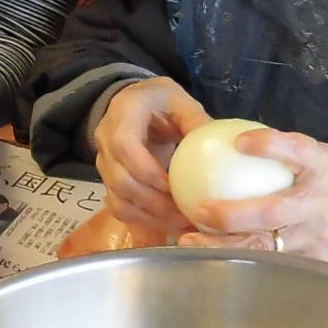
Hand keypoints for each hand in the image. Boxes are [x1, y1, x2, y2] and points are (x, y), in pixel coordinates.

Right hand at [93, 77, 211, 234]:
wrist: (133, 103)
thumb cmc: (160, 101)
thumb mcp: (181, 101)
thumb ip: (196, 121)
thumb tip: (223, 147)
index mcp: (123, 116)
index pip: (124, 146)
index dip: (145, 170)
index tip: (172, 186)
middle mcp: (106, 141)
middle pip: (120, 180)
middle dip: (152, 203)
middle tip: (185, 215)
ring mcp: (104, 164)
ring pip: (118, 199)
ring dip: (149, 217)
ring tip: (181, 225)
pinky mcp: (109, 182)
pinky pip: (120, 208)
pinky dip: (143, 221)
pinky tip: (169, 226)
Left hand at [177, 128, 327, 266]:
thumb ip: (295, 155)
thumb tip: (240, 144)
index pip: (297, 150)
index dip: (268, 145)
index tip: (239, 142)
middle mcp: (324, 203)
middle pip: (272, 211)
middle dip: (229, 215)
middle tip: (195, 210)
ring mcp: (321, 236)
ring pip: (267, 245)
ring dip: (225, 245)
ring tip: (189, 242)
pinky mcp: (320, 261)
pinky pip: (277, 261)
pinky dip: (245, 258)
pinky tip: (214, 256)